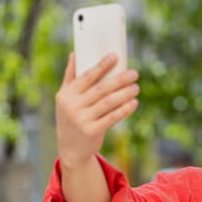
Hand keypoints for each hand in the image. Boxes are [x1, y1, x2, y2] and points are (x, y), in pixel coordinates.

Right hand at [55, 53, 139, 168]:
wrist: (70, 148)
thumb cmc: (70, 117)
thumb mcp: (65, 98)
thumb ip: (70, 76)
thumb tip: (75, 53)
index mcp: (66, 94)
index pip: (86, 76)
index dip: (102, 66)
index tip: (115, 56)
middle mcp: (72, 106)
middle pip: (101, 89)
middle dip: (119, 80)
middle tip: (134, 73)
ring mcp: (82, 120)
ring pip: (108, 103)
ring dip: (125, 94)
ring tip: (136, 87)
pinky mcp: (92, 131)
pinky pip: (112, 117)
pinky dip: (124, 110)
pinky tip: (134, 103)